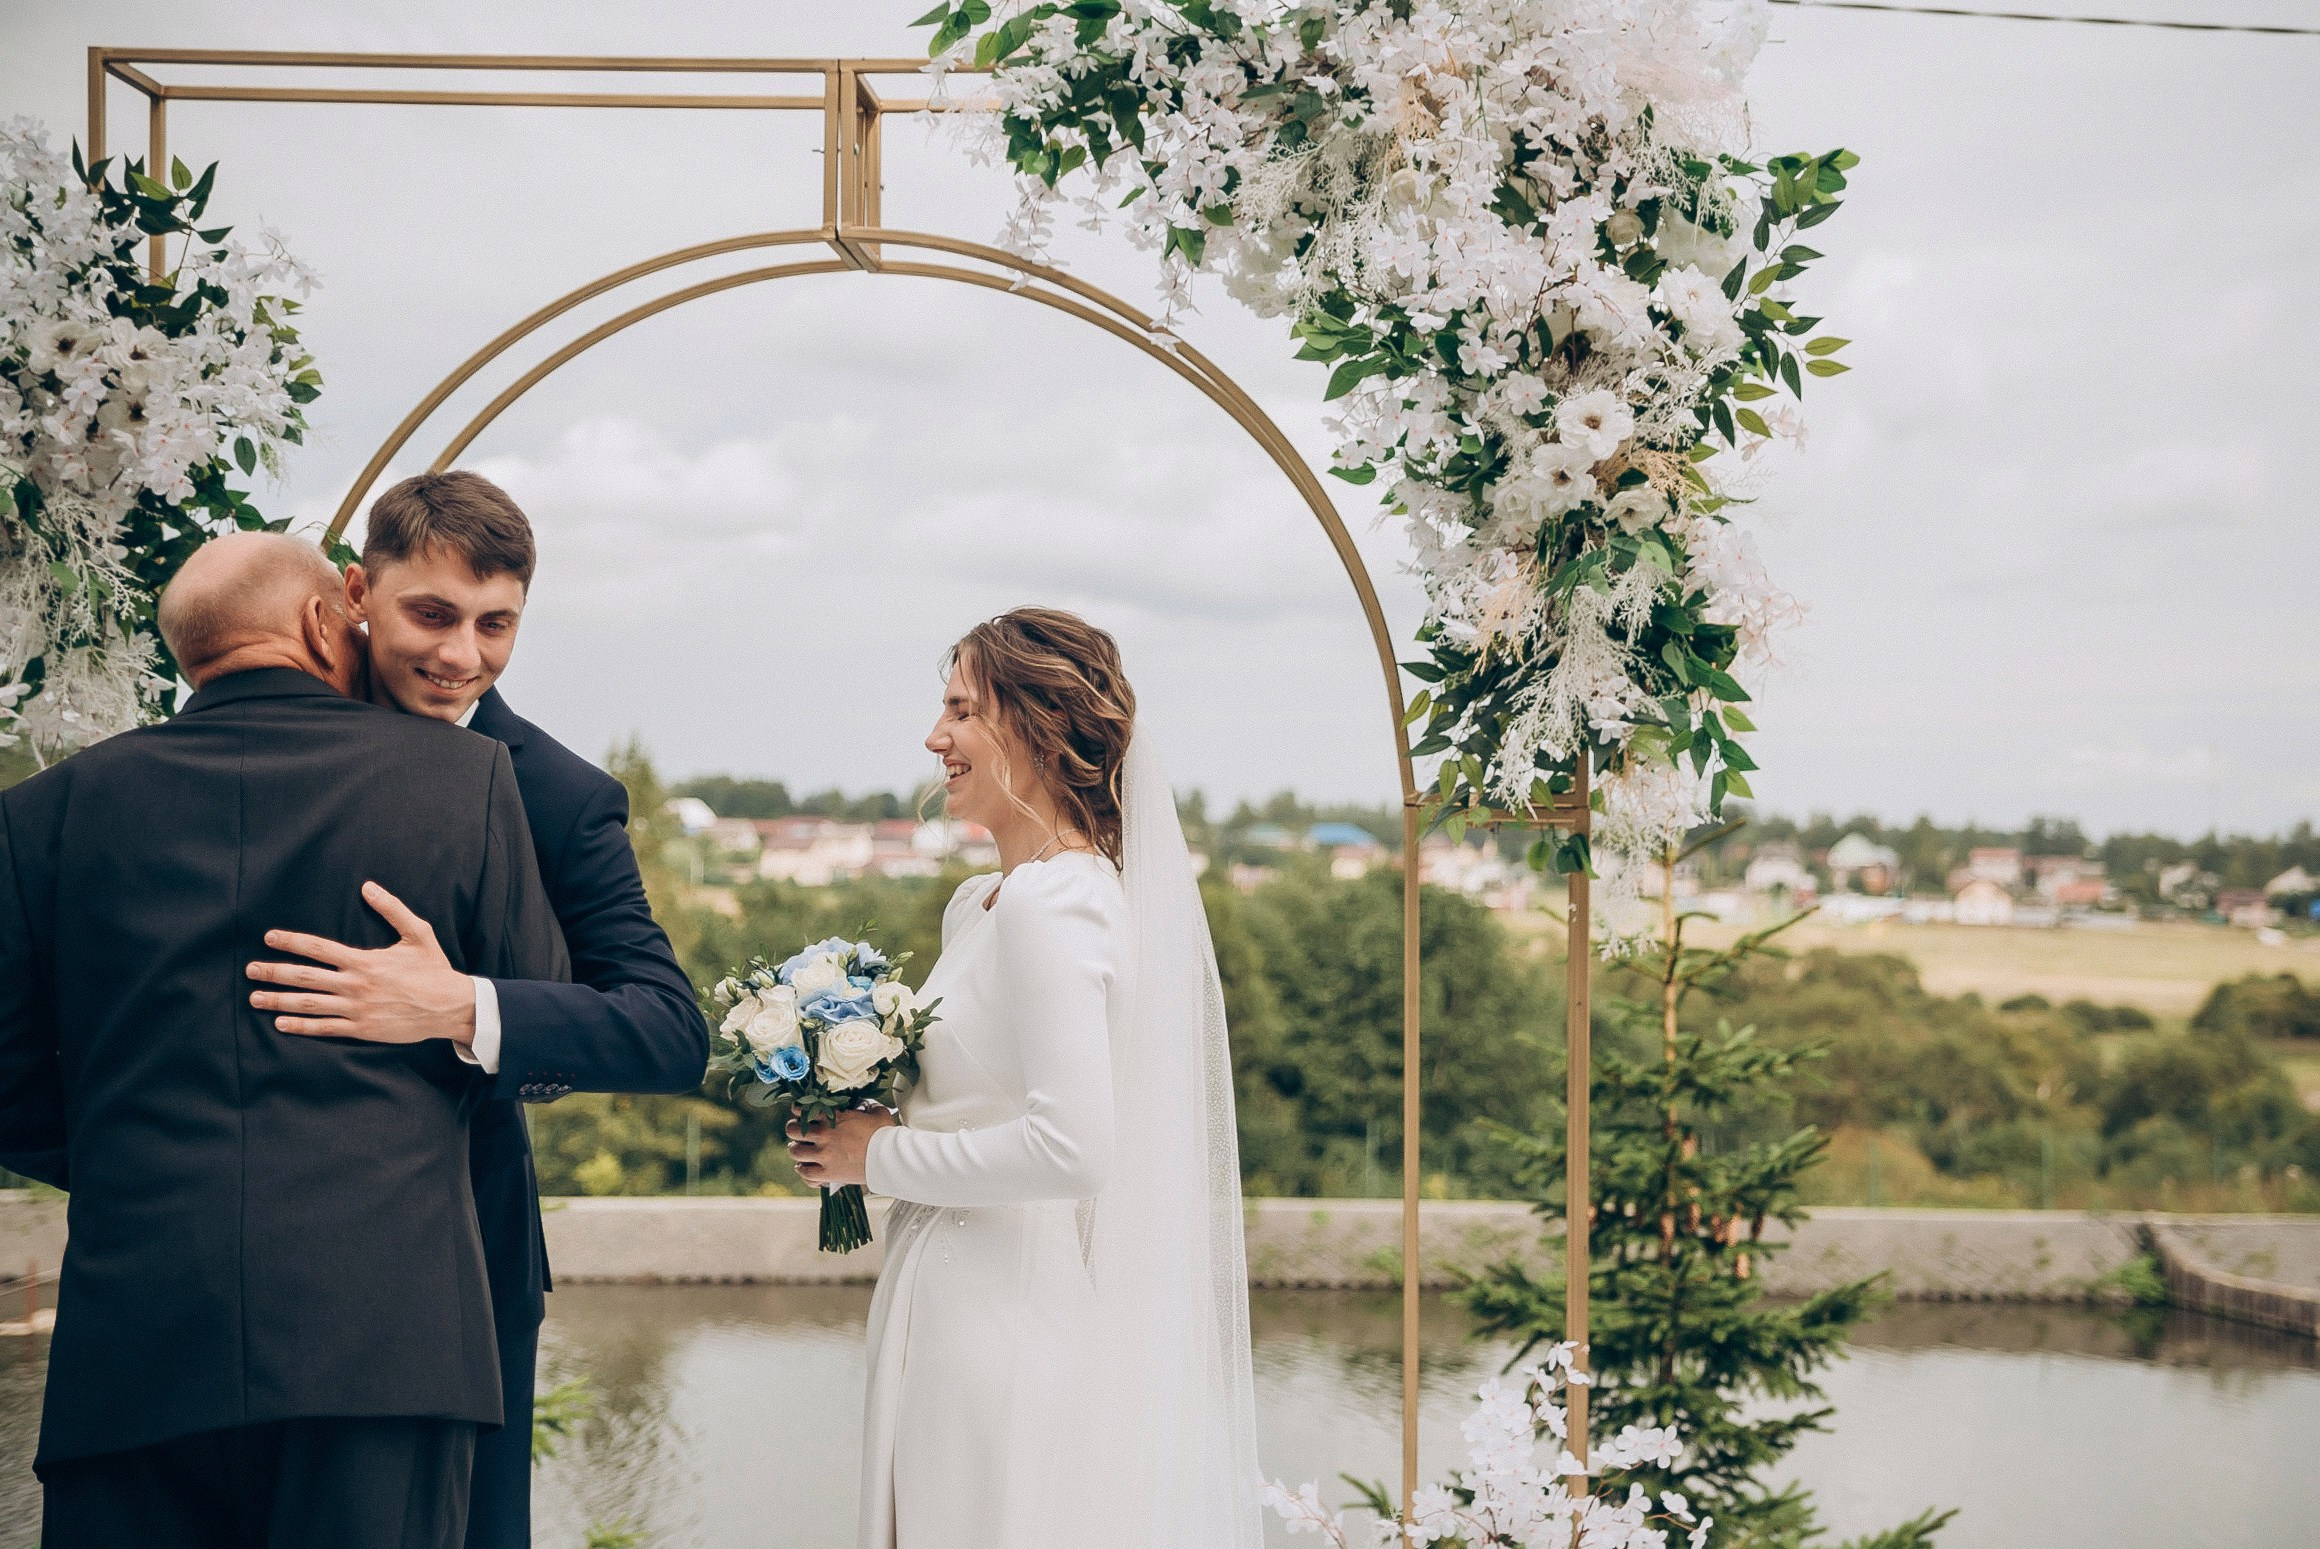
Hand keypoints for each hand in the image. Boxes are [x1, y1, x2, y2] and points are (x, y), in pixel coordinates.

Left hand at [247, 882, 475, 1044]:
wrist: (450, 1007)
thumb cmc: (434, 969)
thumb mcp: (418, 933)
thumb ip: (392, 909)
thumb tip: (368, 887)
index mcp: (364, 961)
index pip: (318, 948)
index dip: (291, 942)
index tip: (269, 938)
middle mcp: (355, 985)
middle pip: (305, 977)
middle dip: (274, 972)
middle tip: (250, 970)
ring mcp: (356, 1009)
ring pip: (308, 1004)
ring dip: (279, 1001)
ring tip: (255, 998)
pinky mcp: (361, 1029)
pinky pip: (325, 1028)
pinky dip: (300, 1027)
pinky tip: (280, 1024)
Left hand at [787, 1107, 896, 1188]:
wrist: (889, 1158)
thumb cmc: (885, 1135)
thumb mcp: (878, 1114)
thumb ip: (869, 1107)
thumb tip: (867, 1107)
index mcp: (833, 1118)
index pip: (802, 1109)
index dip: (798, 1110)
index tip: (800, 1113)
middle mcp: (824, 1135)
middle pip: (792, 1130)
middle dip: (793, 1130)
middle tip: (799, 1134)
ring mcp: (824, 1155)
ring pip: (795, 1152)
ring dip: (797, 1151)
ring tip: (802, 1151)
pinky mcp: (827, 1174)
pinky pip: (805, 1173)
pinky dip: (804, 1171)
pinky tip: (807, 1168)